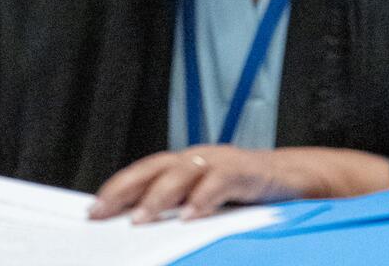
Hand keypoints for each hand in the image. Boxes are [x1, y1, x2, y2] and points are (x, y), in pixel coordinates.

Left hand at [90, 144, 388, 222]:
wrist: (297, 178)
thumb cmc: (247, 193)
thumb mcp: (209, 203)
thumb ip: (180, 210)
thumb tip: (140, 229)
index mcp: (186, 166)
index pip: (144, 172)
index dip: (118, 188)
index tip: (92, 211)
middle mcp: (199, 158)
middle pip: (155, 167)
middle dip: (127, 188)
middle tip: (103, 212)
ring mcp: (222, 162)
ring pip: (184, 172)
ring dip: (161, 195)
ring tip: (142, 219)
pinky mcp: (247, 171)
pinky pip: (223, 181)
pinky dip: (206, 197)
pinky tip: (193, 215)